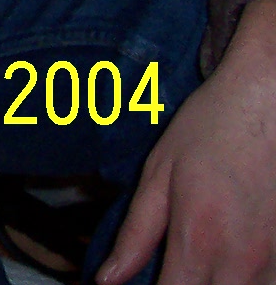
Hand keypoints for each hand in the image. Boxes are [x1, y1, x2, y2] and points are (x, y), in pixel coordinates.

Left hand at [99, 0, 275, 284]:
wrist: (270, 100)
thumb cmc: (213, 129)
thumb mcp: (159, 174)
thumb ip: (136, 234)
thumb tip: (108, 279)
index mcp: (198, 240)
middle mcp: (243, 262)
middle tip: (168, 273)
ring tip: (194, 267)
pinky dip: (245, 282)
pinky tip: (226, 266)